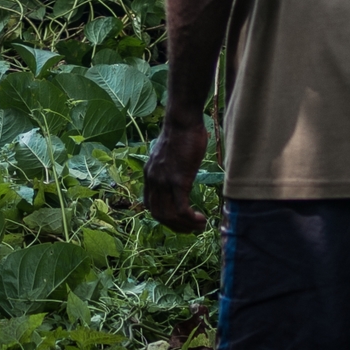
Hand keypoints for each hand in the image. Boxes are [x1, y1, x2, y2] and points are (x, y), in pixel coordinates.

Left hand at [143, 110, 209, 233]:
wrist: (183, 121)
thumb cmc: (182, 133)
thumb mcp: (170, 154)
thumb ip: (170, 167)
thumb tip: (180, 174)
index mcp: (149, 174)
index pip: (150, 204)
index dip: (164, 216)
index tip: (179, 219)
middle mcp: (152, 180)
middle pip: (158, 214)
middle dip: (175, 226)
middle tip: (191, 229)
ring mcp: (163, 181)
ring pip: (169, 215)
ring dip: (184, 226)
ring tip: (199, 226)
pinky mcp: (178, 180)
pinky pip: (180, 208)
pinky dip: (190, 219)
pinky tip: (201, 220)